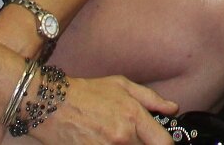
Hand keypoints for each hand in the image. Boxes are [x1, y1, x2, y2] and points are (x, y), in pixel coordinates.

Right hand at [35, 74, 177, 144]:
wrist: (51, 104)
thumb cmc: (86, 93)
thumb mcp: (121, 85)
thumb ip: (151, 98)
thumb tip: (172, 108)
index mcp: (133, 116)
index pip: (163, 143)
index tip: (161, 143)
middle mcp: (122, 136)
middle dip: (143, 144)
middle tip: (132, 136)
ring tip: (115, 138)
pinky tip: (103, 141)